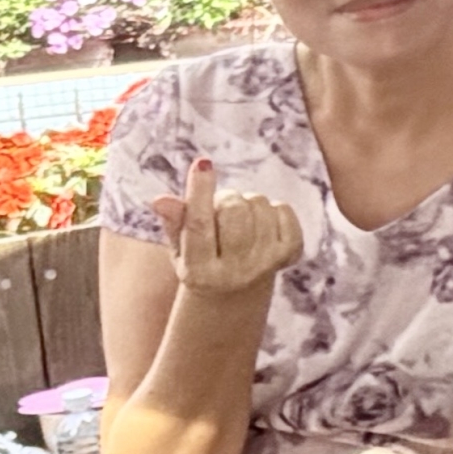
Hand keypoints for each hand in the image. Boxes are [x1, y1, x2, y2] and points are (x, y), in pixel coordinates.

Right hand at [152, 159, 301, 295]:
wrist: (237, 290)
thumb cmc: (200, 259)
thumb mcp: (180, 246)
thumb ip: (174, 222)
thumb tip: (161, 200)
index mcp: (200, 272)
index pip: (199, 225)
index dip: (200, 192)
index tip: (202, 163)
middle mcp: (236, 272)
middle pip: (234, 210)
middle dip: (225, 198)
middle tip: (220, 209)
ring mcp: (266, 264)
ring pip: (259, 204)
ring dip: (247, 203)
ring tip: (239, 220)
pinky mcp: (291, 253)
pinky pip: (283, 209)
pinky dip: (272, 208)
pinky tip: (262, 225)